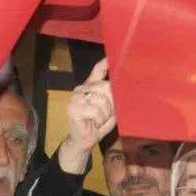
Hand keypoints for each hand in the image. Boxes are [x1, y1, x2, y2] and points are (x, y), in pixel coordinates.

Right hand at [58, 59, 115, 173]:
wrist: (85, 139)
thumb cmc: (99, 123)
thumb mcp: (110, 108)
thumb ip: (113, 96)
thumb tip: (123, 86)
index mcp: (91, 86)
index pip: (98, 70)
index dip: (105, 63)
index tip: (111, 56)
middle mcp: (82, 88)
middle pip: (106, 87)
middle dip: (112, 103)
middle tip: (107, 113)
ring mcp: (76, 97)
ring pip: (101, 100)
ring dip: (105, 114)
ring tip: (99, 119)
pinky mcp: (73, 108)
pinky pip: (95, 110)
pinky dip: (99, 119)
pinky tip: (93, 123)